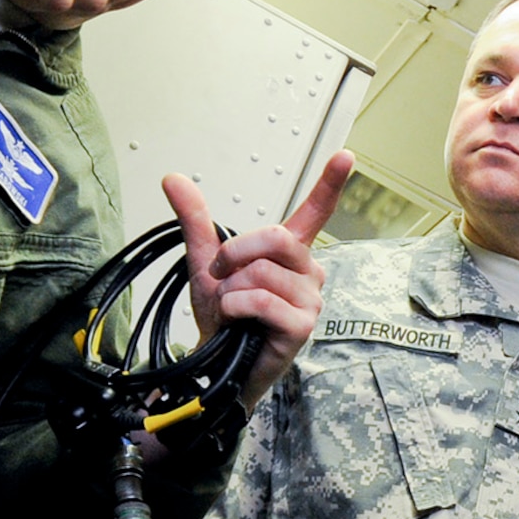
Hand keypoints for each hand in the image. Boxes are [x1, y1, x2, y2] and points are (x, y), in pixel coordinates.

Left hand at [160, 151, 353, 410]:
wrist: (216, 362)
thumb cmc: (224, 316)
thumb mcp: (206, 262)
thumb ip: (195, 220)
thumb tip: (173, 178)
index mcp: (290, 253)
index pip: (316, 212)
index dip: (330, 183)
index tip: (345, 155)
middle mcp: (307, 272)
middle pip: (276, 237)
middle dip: (235, 253)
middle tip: (220, 275)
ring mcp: (309, 300)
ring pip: (262, 272)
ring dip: (231, 290)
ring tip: (232, 309)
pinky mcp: (302, 326)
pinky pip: (262, 301)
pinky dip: (236, 308)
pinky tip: (236, 321)